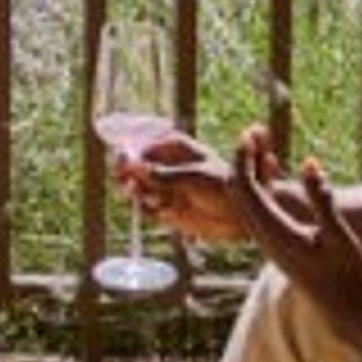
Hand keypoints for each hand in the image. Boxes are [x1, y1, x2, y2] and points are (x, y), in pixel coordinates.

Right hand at [122, 129, 246, 239]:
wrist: (239, 215)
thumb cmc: (222, 187)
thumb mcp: (192, 177)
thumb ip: (161, 174)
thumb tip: (133, 167)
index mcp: (174, 148)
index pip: (142, 146)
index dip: (128, 154)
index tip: (122, 164)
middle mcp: (166, 165)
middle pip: (134, 166)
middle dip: (128, 176)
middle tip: (127, 185)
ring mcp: (164, 186)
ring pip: (136, 187)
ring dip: (139, 194)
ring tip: (154, 200)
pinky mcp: (164, 207)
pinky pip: (145, 207)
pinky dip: (149, 210)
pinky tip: (164, 211)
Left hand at [229, 128, 361, 332]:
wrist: (341, 307)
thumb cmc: (346, 273)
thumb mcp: (339, 236)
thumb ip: (323, 200)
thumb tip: (308, 164)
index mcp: (274, 232)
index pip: (244, 189)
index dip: (242, 159)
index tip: (249, 134)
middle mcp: (263, 237)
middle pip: (236, 192)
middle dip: (241, 158)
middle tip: (253, 131)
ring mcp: (266, 241)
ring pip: (243, 200)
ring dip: (248, 170)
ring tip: (261, 143)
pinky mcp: (273, 243)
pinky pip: (254, 208)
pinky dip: (257, 184)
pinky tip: (272, 169)